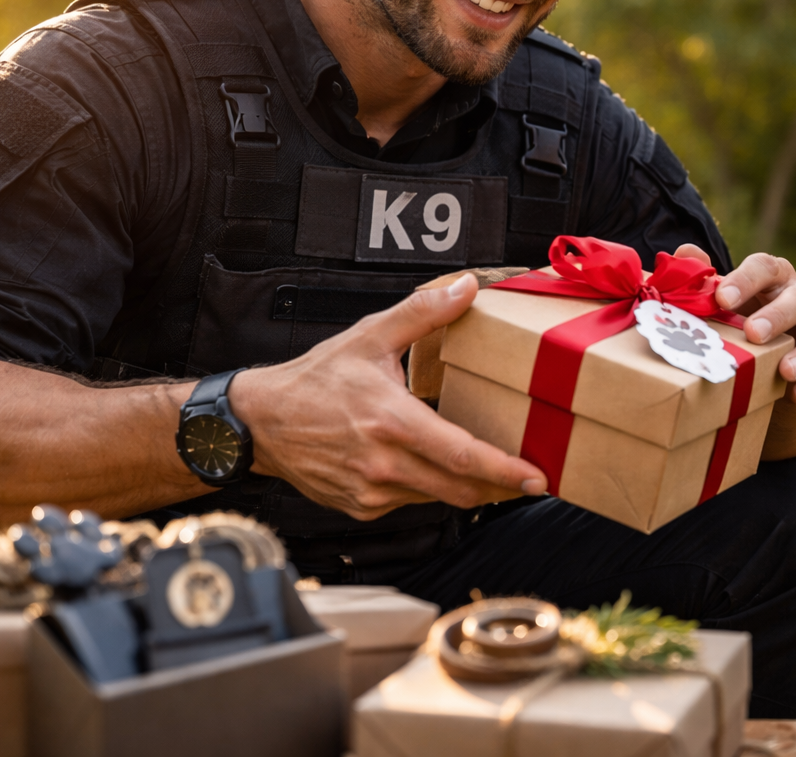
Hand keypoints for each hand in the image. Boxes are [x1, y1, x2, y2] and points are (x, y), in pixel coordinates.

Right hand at [229, 274, 547, 519]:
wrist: (259, 422)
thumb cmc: (313, 380)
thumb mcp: (370, 336)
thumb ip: (423, 312)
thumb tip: (466, 289)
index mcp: (391, 422)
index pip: (461, 455)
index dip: (504, 470)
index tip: (536, 477)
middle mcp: (383, 464)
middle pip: (461, 489)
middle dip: (501, 487)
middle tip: (530, 478)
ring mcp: (371, 491)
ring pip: (438, 498)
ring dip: (467, 487)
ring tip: (491, 470)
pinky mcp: (361, 507)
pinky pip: (410, 502)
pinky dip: (429, 487)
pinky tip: (431, 466)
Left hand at [674, 245, 795, 405]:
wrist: (766, 372)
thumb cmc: (738, 327)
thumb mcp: (718, 307)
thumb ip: (701, 280)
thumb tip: (685, 252)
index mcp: (773, 277)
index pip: (764, 267)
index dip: (745, 280)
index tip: (722, 299)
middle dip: (777, 316)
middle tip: (753, 334)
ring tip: (786, 371)